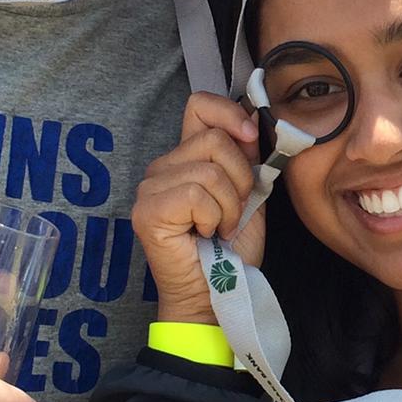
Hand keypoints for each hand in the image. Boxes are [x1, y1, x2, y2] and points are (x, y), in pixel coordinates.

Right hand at [133, 93, 264, 324]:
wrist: (217, 296)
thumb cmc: (231, 251)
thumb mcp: (249, 195)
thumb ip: (247, 158)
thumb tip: (254, 120)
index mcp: (185, 158)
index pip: (199, 105)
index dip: (230, 114)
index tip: (251, 139)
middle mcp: (161, 168)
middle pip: (213, 140)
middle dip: (240, 178)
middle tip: (234, 212)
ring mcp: (150, 189)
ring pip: (209, 170)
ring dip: (229, 206)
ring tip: (221, 228)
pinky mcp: (148, 211)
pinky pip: (196, 194)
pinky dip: (214, 217)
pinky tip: (207, 235)